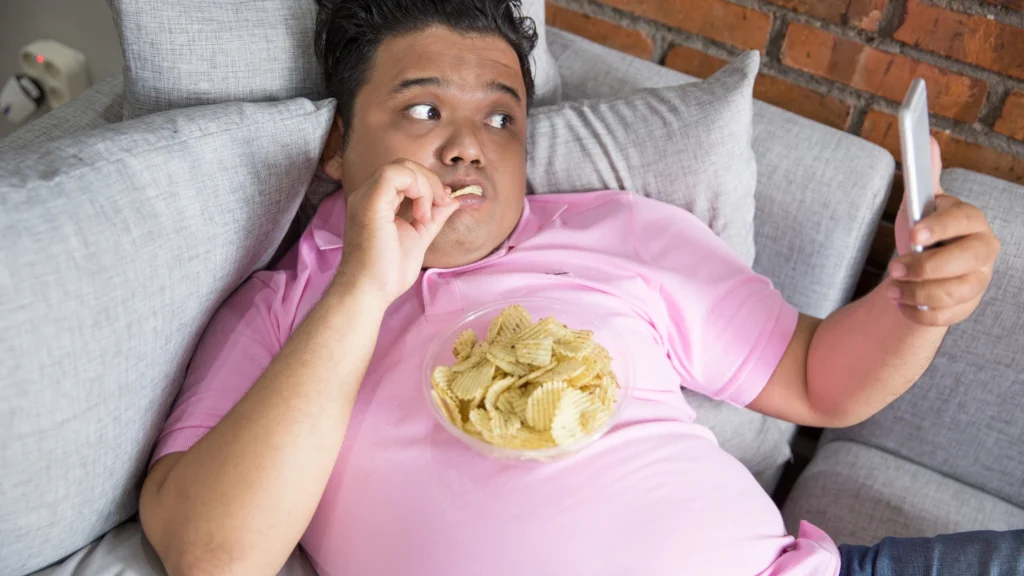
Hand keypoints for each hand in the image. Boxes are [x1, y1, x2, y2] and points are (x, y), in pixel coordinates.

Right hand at [334, 159, 458, 305]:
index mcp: (377, 202)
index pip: (405, 176)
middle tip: (440, 205)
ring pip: (401, 167)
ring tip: (427, 214)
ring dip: (425, 185)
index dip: (428, 184)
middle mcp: (368, 195)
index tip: (442, 206)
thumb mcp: (419, 237)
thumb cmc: (388, 272)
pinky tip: (421, 214)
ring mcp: (366, 197)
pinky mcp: (369, 202)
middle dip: (429, 181)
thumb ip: (434, 217)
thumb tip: (452, 199)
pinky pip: (394, 174)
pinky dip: (417, 188)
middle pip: (404, 166)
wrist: (370, 292)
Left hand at [889, 138, 999, 325]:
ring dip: (917, 292)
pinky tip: (900, 304)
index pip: (963, 221)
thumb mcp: (921, 204)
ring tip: (892, 289)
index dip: (939, 227)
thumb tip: (926, 141)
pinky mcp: (966, 306)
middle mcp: (983, 251)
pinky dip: (917, 312)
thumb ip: (925, 178)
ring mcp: (978, 281)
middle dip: (927, 266)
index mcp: (972, 221)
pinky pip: (944, 316)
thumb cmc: (925, 232)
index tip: (913, 233)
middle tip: (895, 269)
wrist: (924, 268)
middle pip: (964, 261)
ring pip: (954, 292)